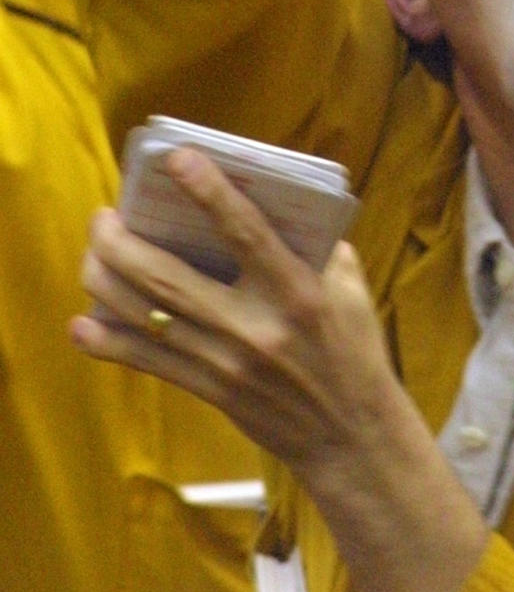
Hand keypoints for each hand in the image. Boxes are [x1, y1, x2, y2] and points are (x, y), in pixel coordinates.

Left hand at [72, 147, 407, 478]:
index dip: (209, 193)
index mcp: (298, 291)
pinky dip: (107, 342)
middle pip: (166, 279)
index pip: (246, 232)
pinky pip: (146, 362)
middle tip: (105, 215)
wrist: (351, 433)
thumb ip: (316, 245)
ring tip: (94, 251)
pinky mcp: (210, 390)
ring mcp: (226, 362)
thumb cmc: (354, 349)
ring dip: (104, 280)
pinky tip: (82, 323)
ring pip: (144, 316)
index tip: (177, 159)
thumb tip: (273, 202)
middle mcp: (255, 326)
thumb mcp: (350, 289)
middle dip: (121, 242)